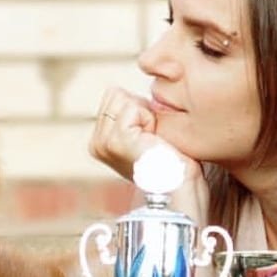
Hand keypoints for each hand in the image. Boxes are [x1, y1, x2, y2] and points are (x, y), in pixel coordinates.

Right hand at [91, 86, 206, 219]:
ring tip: (153, 141)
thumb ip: (129, 114)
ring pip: (123, 98)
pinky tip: (154, 142)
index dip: (139, 109)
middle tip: (152, 139)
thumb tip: (126, 91)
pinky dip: (150, 119)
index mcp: (98, 141)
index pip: (113, 95)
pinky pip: (133, 108)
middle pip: (116, 94)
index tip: (149, 136)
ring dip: (147, 115)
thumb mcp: (142, 133)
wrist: (180, 184)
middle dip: (141, 110)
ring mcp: (103, 143)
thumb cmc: (170, 161)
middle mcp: (96, 144)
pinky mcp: (116, 141)